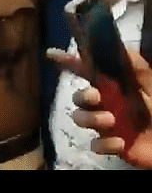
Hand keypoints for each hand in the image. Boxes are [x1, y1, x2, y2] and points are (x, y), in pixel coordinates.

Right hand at [49, 48, 151, 168]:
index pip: (86, 72)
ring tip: (110, 121)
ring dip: (91, 118)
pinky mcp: (110, 145)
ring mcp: (105, 125)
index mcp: (112, 86)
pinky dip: (105, 144)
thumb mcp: (150, 81)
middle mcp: (104, 104)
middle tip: (96, 97)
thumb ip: (135, 66)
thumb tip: (117, 46)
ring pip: (81, 119)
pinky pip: (96, 145)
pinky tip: (120, 142)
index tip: (51, 54)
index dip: (68, 62)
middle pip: (78, 97)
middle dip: (82, 96)